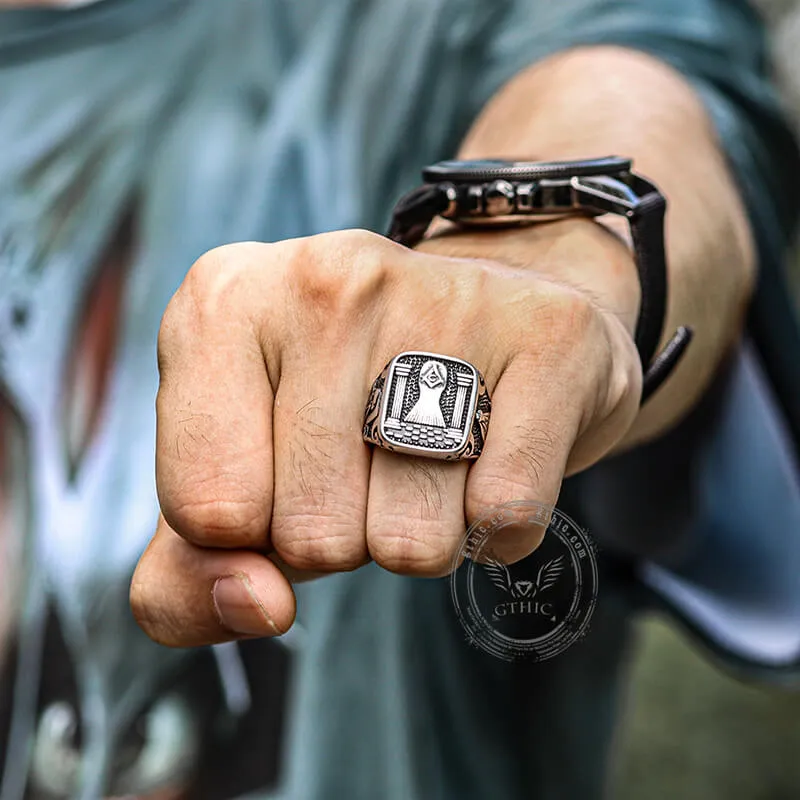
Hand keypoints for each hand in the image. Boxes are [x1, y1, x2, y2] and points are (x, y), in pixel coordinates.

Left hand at [131, 224, 640, 645]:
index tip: (287, 475)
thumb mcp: (236, 477)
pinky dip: (495, 526)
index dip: (252, 534)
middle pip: (312, 535)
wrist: (485, 329)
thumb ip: (187, 574)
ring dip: (421, 533)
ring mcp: (444, 296)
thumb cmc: (346, 412)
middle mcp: (329, 282)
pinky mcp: (548, 332)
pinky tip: (491, 456)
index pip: (208, 509)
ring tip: (432, 454)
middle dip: (343, 535)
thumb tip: (255, 604)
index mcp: (222, 303)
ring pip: (411, 539)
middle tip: (372, 461)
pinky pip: (504, 515)